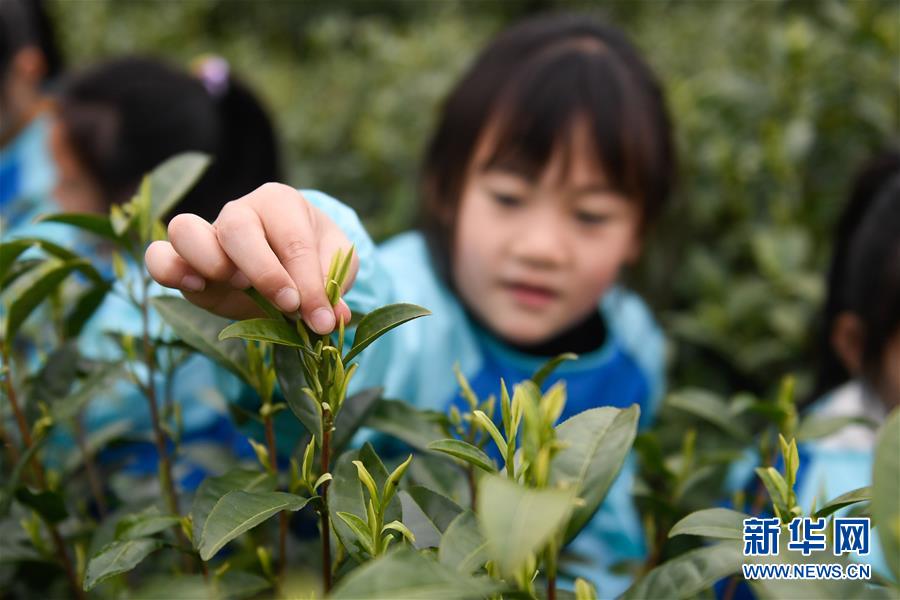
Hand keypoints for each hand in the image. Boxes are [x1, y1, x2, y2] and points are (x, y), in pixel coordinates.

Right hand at [145, 183, 356, 332]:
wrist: (291, 264)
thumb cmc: (317, 258)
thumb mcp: (337, 268)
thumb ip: (334, 288)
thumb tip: (333, 317)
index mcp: (282, 204)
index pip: (294, 240)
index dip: (308, 282)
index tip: (320, 317)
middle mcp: (241, 212)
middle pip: (238, 228)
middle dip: (265, 272)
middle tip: (289, 305)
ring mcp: (208, 233)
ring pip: (186, 230)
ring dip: (210, 262)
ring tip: (238, 287)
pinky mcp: (185, 262)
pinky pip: (159, 255)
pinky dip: (170, 270)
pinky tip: (196, 288)